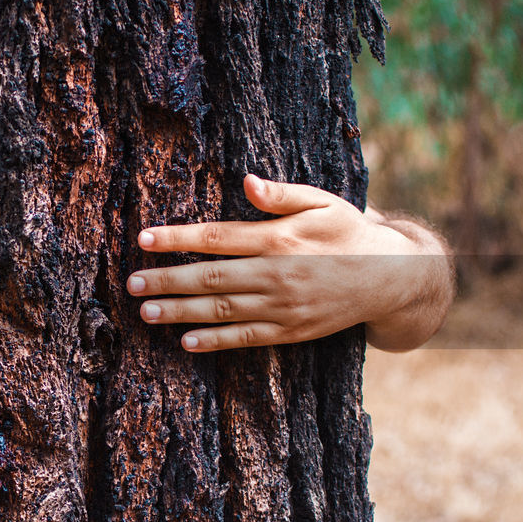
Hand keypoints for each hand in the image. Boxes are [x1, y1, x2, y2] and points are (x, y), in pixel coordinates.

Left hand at [126, 174, 453, 352]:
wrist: (391, 278)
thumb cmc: (348, 231)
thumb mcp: (323, 202)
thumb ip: (282, 194)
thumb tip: (246, 180)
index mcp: (281, 238)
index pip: (218, 237)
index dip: (178, 239)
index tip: (144, 239)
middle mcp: (279, 274)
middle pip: (212, 278)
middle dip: (167, 280)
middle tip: (131, 283)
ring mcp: (284, 307)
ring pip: (223, 310)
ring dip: (180, 312)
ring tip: (146, 312)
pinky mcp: (290, 331)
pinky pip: (246, 338)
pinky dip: (215, 341)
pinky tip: (185, 340)